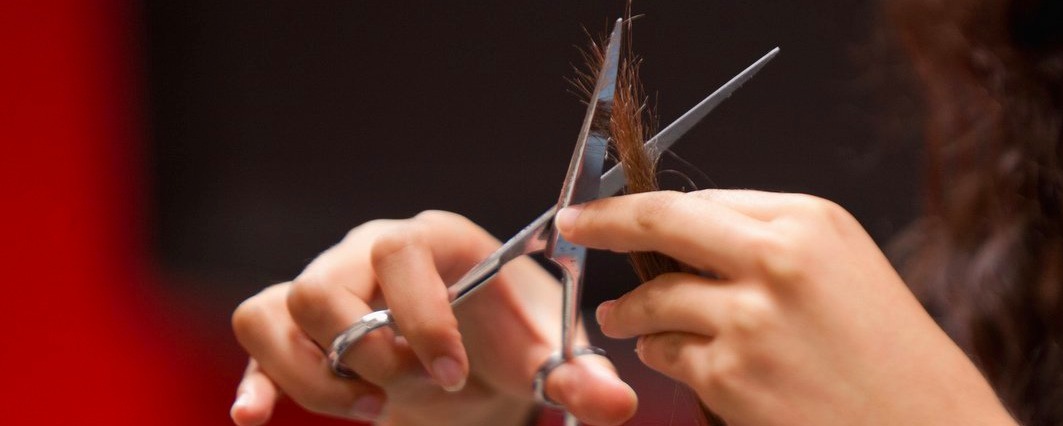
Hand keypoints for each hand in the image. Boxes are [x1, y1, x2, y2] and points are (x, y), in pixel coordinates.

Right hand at [230, 211, 637, 424]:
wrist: (470, 352)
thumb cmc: (506, 337)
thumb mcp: (545, 358)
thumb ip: (578, 378)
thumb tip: (616, 405)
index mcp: (437, 239)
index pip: (404, 250)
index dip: (421, 315)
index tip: (453, 373)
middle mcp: (370, 249)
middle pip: (326, 283)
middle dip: (367, 351)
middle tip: (412, 390)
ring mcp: (326, 283)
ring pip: (278, 308)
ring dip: (314, 372)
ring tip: (369, 408)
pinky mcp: (294, 325)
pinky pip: (253, 330)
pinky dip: (255, 377)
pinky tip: (255, 416)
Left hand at [556, 190, 1012, 424]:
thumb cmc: (893, 356)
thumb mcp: (845, 268)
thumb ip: (770, 243)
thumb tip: (687, 236)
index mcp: (808, 220)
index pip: (701, 198)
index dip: (645, 204)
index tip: (608, 207)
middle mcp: (776, 258)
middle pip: (660, 220)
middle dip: (603, 221)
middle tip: (571, 224)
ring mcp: (750, 318)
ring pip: (653, 299)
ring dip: (627, 313)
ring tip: (618, 321)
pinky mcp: (732, 376)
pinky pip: (667, 357)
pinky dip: (662, 359)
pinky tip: (674, 363)